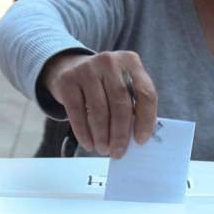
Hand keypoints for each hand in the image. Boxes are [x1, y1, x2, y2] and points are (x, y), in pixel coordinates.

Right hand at [40, 51, 157, 158]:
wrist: (71, 68)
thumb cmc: (104, 84)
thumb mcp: (122, 85)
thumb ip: (134, 105)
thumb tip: (137, 137)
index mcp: (131, 61)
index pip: (145, 92)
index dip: (146, 119)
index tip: (141, 140)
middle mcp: (109, 61)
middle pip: (121, 103)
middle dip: (120, 133)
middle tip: (118, 152)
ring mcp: (86, 68)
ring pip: (99, 110)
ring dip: (102, 135)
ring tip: (104, 149)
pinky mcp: (67, 80)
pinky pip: (77, 112)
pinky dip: (84, 133)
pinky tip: (89, 144)